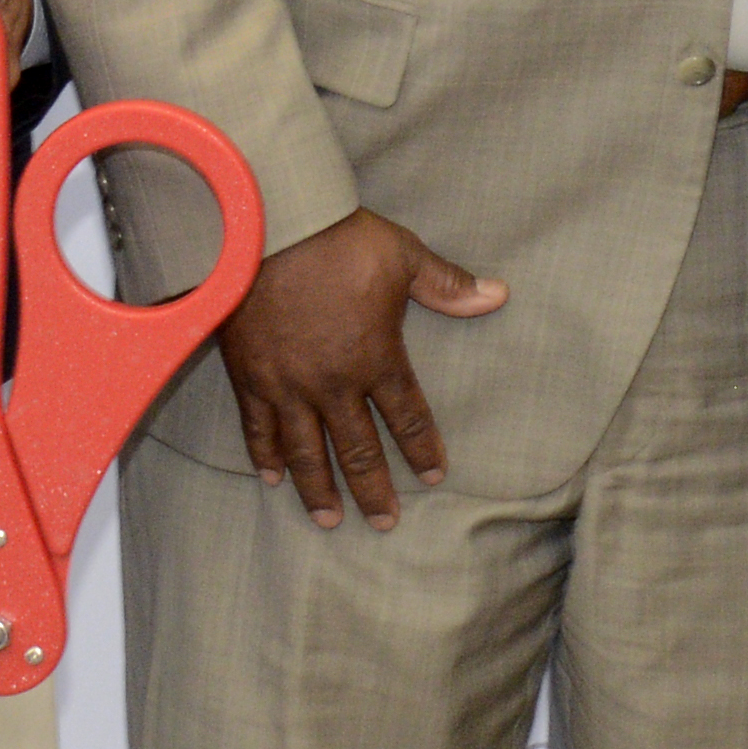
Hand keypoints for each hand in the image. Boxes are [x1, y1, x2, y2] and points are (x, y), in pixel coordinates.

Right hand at [216, 208, 509, 526]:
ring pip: (305, 451)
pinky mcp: (249, 376)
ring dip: (318, 490)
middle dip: (372, 490)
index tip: (433, 476)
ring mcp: (287, 385)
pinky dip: (264, 455)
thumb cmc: (339, 239)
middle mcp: (332, 383)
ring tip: (328, 521)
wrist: (267, 225)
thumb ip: (447, 285)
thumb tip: (498, 294)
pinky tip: (270, 479)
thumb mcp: (402, 256)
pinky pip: (258, 427)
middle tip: (384, 523)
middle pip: (356, 449)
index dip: (422, 449)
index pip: (406, 416)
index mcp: (374, 357)